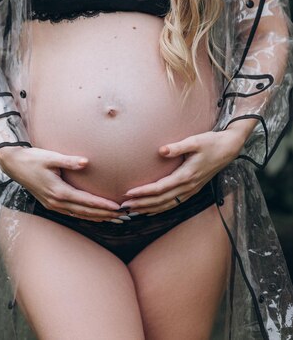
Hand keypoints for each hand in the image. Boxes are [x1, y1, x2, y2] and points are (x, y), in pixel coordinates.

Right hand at [0, 146, 120, 221]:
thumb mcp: (51, 157)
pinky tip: (93, 216)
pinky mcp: (50, 203)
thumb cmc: (33, 158)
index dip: (103, 205)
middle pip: (85, 211)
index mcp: (59, 191)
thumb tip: (86, 162)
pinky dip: (84, 216)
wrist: (14, 164)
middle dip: (104, 215)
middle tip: (123, 216)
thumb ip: (69, 161)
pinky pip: (71, 213)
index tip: (117, 207)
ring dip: (96, 218)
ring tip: (113, 219)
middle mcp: (56, 202)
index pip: (86, 201)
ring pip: (79, 215)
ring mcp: (53, 205)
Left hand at [120, 127, 246, 214]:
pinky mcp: (192, 190)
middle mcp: (188, 186)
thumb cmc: (211, 143)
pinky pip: (174, 203)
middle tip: (124, 206)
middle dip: (141, 204)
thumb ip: (177, 147)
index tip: (129, 193)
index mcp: (187, 175)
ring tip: (132, 211)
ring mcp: (191, 190)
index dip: (144, 192)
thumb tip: (160, 151)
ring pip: (167, 205)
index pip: (160, 188)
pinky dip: (160, 208)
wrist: (228, 149)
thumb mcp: (195, 141)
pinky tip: (150, 210)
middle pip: (161, 200)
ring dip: (149, 208)